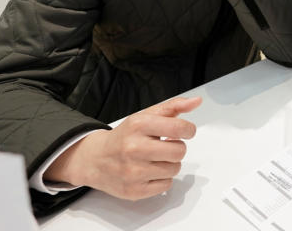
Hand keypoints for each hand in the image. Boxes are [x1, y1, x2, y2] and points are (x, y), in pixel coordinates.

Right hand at [45, 96, 201, 199]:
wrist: (96, 159)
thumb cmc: (125, 136)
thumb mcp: (146, 116)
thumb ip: (173, 107)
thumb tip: (196, 101)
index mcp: (138, 125)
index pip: (179, 128)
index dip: (188, 130)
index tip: (185, 131)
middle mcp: (134, 148)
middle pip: (179, 151)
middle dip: (176, 148)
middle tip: (165, 146)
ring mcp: (133, 171)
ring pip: (175, 169)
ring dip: (170, 164)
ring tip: (155, 159)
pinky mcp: (134, 190)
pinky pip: (166, 185)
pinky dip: (162, 179)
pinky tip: (149, 171)